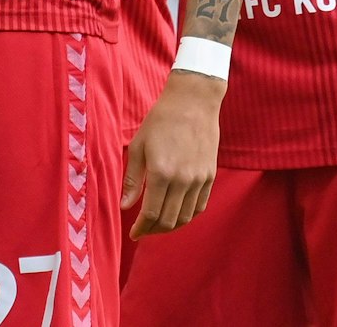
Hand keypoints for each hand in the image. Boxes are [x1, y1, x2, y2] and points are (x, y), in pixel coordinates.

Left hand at [121, 70, 224, 238]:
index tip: (134, 233)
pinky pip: (200, 206)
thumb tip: (125, 207)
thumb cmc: (160, 121)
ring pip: (186, 217)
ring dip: (171, 226)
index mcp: (161, 173)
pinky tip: (177, 213)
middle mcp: (183, 180)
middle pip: (169, 220)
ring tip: (158, 224)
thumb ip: (133, 180)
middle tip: (143, 230)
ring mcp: (199, 179)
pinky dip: (188, 215)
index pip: (152, 213)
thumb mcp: (139, 147)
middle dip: (154, 230)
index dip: (142, 228)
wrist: (193, 103)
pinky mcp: (210, 176)